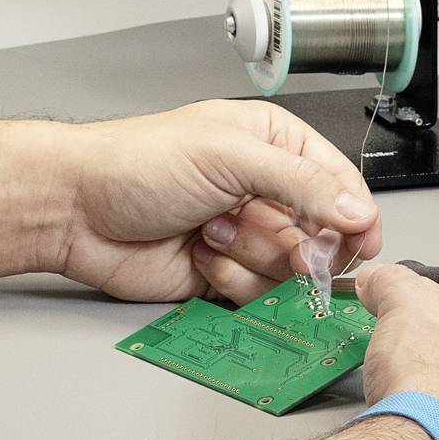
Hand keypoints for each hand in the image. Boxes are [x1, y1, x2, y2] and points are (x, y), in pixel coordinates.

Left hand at [49, 101, 385, 304]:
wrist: (75, 210)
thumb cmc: (135, 163)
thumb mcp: (227, 155)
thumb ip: (299, 183)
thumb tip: (355, 209)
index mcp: (272, 145)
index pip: (339, 184)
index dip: (354, 216)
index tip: (363, 242)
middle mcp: (262, 190)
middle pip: (321, 236)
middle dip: (298, 244)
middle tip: (285, 246)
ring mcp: (243, 235)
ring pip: (289, 270)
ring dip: (251, 257)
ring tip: (211, 232)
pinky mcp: (223, 274)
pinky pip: (255, 294)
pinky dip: (229, 280)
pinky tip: (198, 255)